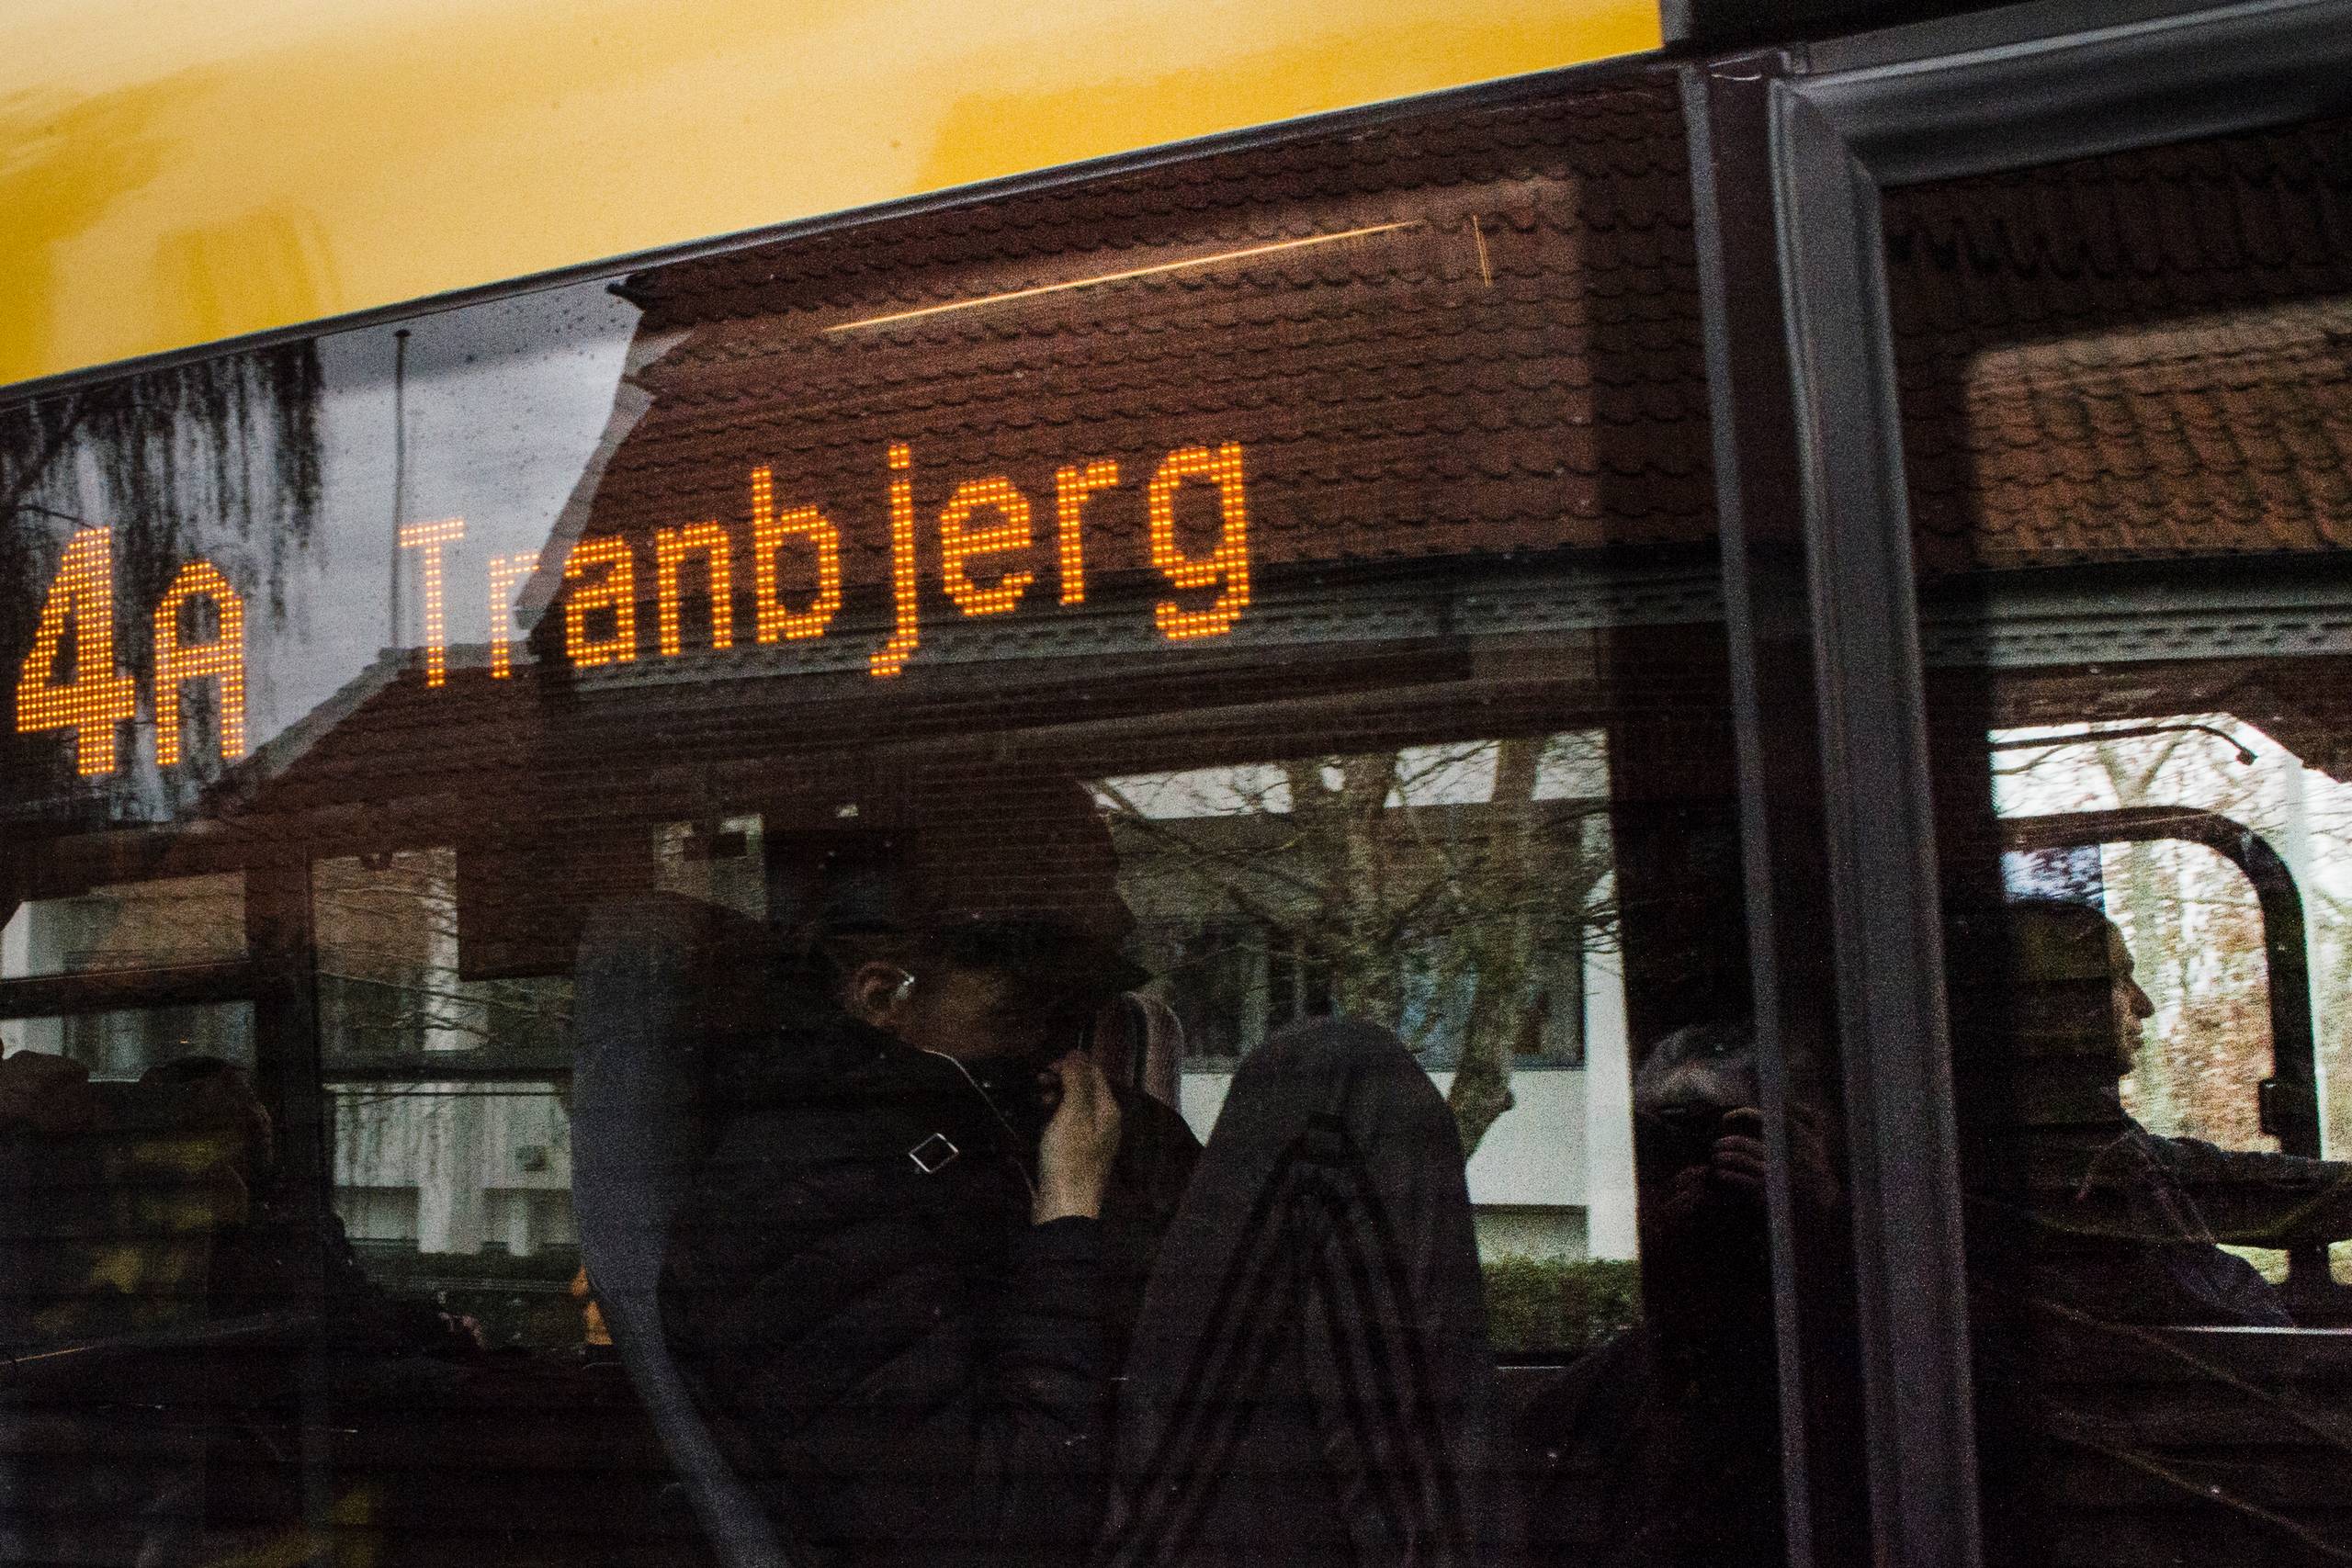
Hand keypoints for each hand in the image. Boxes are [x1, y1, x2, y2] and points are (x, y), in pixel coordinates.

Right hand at [1034, 1050, 1120, 1222]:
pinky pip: (1069, 1124)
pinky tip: (1041, 1122)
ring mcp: (1093, 1139)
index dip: (1069, 1064)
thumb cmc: (1069, 1158)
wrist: (1064, 1208)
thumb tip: (1076, 1052)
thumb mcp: (1073, 1114)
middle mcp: (1106, 1121)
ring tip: (1038, 1100)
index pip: (1093, 1072)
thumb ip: (1077, 1081)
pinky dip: (1055, 1116)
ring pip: (1075, 1106)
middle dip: (1062, 1079)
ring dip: (1057, 1096)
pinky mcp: (1078, 1153)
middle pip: (1085, 1088)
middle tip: (1037, 1083)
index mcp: (1109, 1109)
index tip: (1044, 1068)